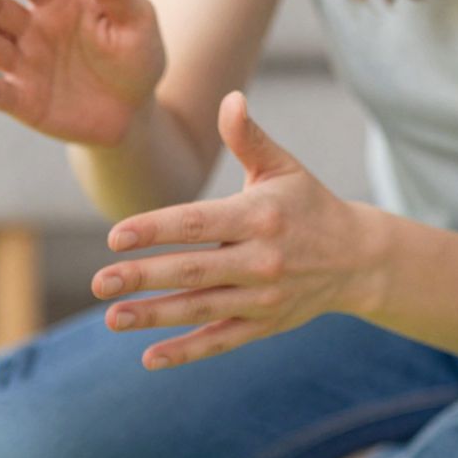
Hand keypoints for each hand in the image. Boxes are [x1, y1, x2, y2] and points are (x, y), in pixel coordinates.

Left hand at [91, 93, 371, 369]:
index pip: (198, 223)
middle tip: (99, 283)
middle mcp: (262, 260)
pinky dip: (186, 352)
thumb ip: (248, 137)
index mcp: (260, 216)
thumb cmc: (308, 204)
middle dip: (143, 277)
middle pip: (193, 270)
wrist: (358, 258)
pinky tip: (150, 358)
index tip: (116, 236)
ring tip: (112, 317)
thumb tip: (229, 99)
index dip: (155, 230)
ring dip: (155, 315)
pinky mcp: (265, 324)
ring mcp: (263, 297)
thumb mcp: (283, 167)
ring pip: (201, 309)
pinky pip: (220, 341)